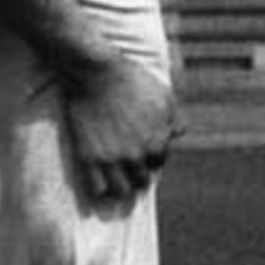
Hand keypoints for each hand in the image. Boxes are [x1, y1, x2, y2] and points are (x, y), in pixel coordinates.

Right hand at [63, 56, 181, 205]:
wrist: (98, 73)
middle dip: (137, 173)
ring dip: (121, 187)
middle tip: (128, 163)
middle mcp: (135, 155)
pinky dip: (100, 188)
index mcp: (156, 143)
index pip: (158, 163)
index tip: (141, 149)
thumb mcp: (164, 96)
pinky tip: (99, 178)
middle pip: (141, 180)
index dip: (150, 156)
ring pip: (121, 191)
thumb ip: (174, 120)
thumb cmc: (133, 80)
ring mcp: (111, 158)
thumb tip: (175, 136)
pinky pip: (97, 188)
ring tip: (115, 178)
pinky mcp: (89, 157)